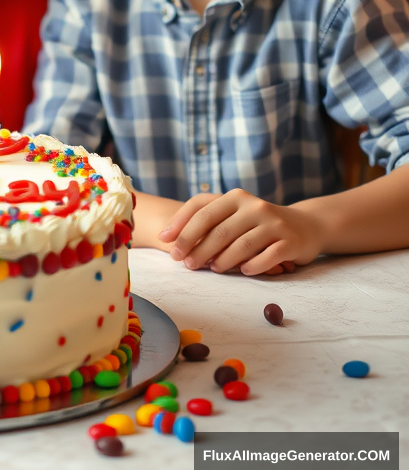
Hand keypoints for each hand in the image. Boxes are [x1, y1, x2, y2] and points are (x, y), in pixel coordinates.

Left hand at [158, 189, 323, 275]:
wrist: (304, 226)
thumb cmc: (257, 223)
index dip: (181, 226)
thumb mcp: (234, 214)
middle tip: (186, 264)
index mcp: (235, 197)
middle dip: (198, 248)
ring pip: (241, 244)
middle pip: (218, 230)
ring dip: (223, 260)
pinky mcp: (290, 241)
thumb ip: (206, 221)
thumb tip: (168, 238)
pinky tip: (243, 272)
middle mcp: (254, 206)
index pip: (201, 209)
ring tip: (212, 269)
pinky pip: (268, 256)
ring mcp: (273, 223)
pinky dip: (253, 265)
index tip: (165, 242)